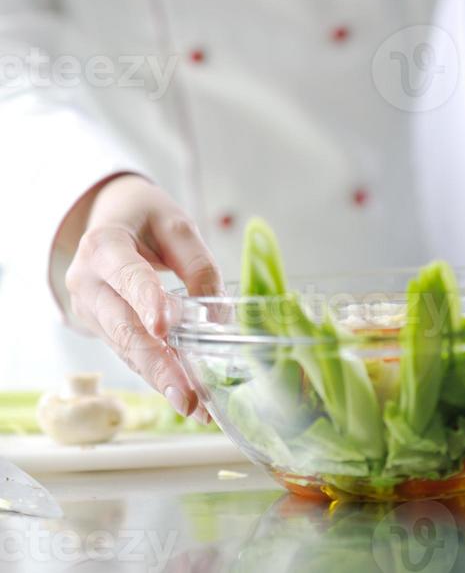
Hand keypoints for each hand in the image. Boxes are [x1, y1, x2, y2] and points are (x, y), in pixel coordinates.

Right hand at [64, 175, 221, 419]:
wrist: (109, 217)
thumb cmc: (143, 217)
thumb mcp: (175, 224)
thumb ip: (197, 263)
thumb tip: (217, 315)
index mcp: (102, 245)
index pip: (126, 274)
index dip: (145, 300)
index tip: (164, 327)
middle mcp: (87, 282)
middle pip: (123, 327)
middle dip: (158, 365)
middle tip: (188, 396)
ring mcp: (90, 310)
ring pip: (126, 349)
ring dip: (161, 380)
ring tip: (195, 407)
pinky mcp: (102, 328)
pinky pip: (129, 353)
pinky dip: (157, 374)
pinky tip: (184, 395)